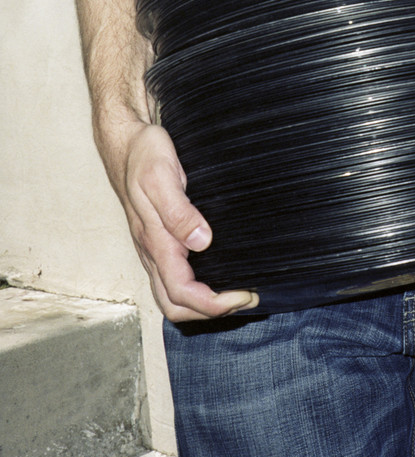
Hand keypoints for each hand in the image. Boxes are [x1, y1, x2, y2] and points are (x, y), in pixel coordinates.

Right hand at [115, 123, 257, 321]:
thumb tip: (202, 241)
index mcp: (155, 241)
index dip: (213, 304)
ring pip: (172, 295)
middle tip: (246, 298)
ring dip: (203, 304)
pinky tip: (218, 273)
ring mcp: (154, 247)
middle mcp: (153, 251)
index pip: (181, 292)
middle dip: (210, 312)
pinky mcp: (159, 240)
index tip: (243, 295)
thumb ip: (180, 212)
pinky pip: (173, 277)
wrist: (126, 144)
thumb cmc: (143, 157)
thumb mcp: (162, 177)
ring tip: (236, 293)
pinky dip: (196, 288)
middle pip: (175, 305)